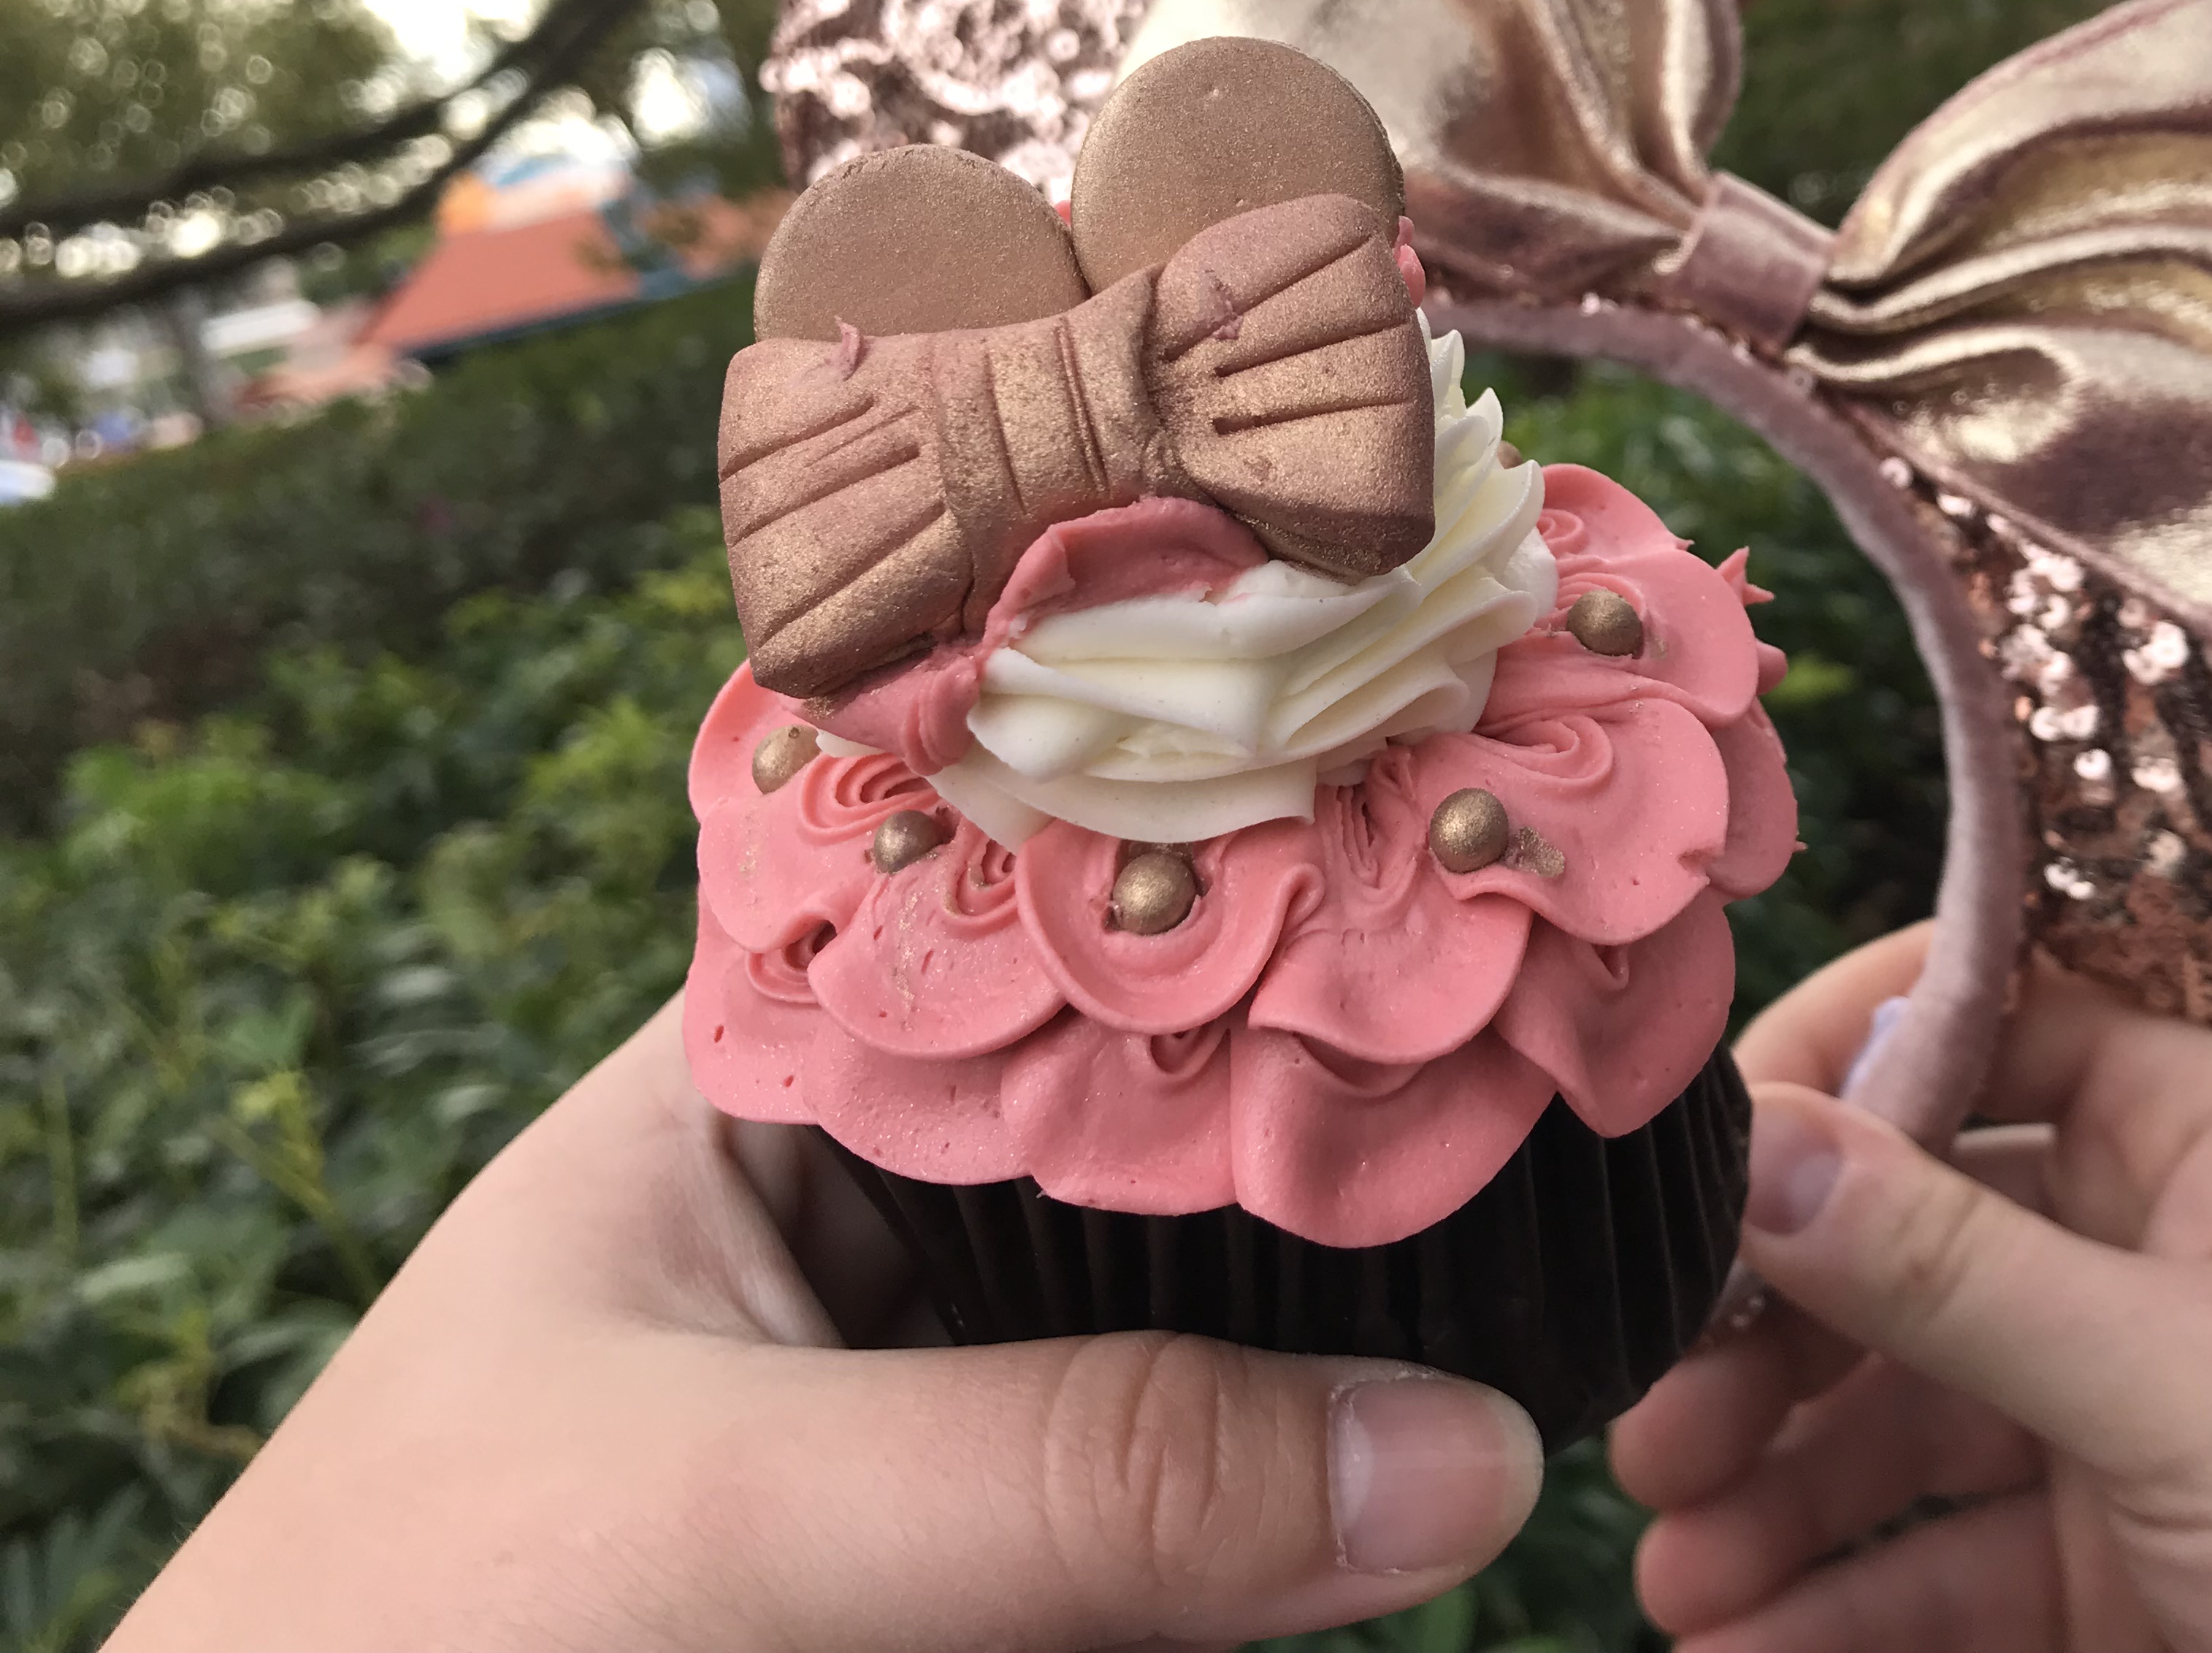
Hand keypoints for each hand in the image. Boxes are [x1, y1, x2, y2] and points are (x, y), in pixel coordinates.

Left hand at [113, 1002, 1540, 1652]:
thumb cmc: (405, 1646)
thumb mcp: (721, 1518)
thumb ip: (1077, 1476)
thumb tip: (1463, 1455)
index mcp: (772, 1062)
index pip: (1049, 901)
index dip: (1256, 863)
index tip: (1478, 842)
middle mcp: (885, 1187)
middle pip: (1169, 1097)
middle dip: (1357, 1086)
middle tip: (1599, 1040)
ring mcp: (959, 1370)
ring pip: (1214, 1287)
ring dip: (1372, 1280)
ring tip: (1603, 1199)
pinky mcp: (1011, 1544)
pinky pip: (1205, 1481)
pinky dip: (1328, 1465)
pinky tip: (1479, 1411)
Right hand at [1614, 929, 2211, 1652]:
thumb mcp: (2191, 1385)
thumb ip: (1960, 1274)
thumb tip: (1753, 1152)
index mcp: (2200, 1118)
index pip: (1971, 1019)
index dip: (1824, 1075)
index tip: (1692, 1173)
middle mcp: (2151, 1237)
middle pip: (1903, 1238)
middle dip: (1769, 1334)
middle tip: (1655, 1420)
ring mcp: (2134, 1406)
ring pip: (1906, 1414)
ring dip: (1782, 1488)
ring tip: (1678, 1573)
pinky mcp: (2126, 1558)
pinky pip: (1950, 1556)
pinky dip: (1847, 1599)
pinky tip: (1750, 1640)